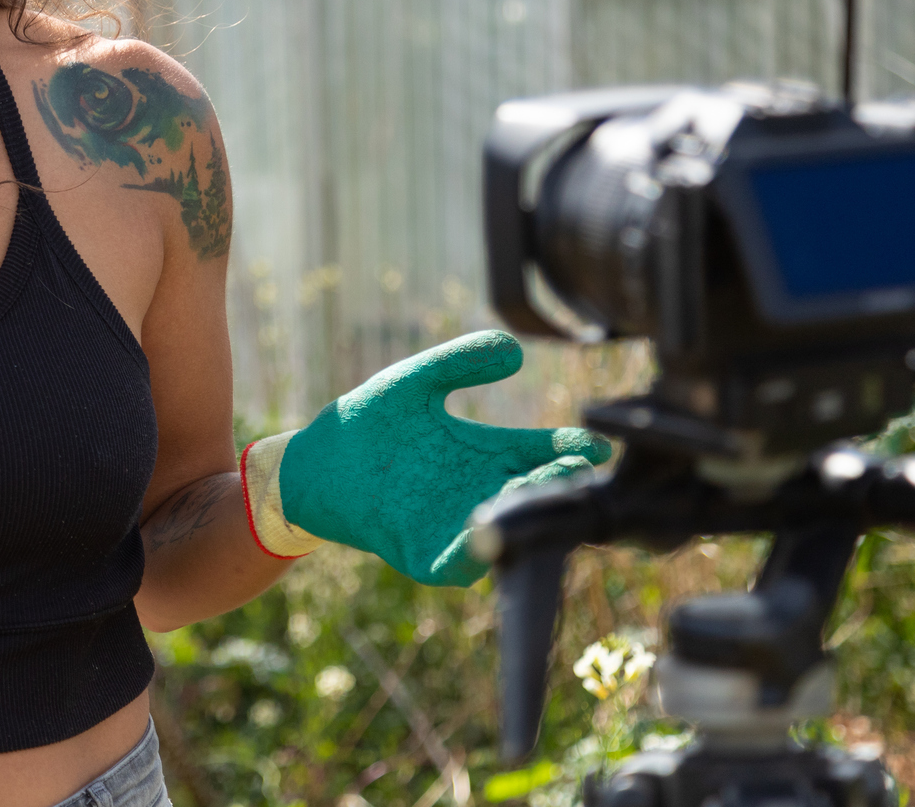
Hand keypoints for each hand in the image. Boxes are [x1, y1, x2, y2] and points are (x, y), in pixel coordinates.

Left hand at [277, 330, 610, 585]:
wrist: (318, 462)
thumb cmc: (370, 420)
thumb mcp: (417, 381)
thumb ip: (460, 362)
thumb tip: (515, 350)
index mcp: (484, 452)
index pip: (539, 452)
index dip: (571, 449)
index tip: (597, 444)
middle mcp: (479, 492)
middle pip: (530, 494)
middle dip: (557, 486)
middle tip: (576, 472)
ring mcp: (453, 526)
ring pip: (502, 531)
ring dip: (521, 519)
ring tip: (535, 497)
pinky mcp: (423, 554)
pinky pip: (455, 564)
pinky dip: (471, 555)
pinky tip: (481, 535)